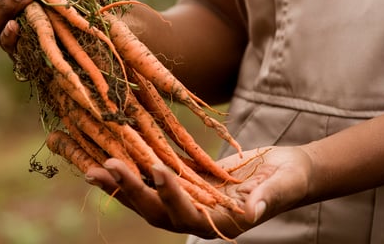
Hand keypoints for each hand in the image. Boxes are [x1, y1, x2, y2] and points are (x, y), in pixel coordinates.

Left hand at [84, 147, 312, 238]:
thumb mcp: (281, 187)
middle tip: (106, 167)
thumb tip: (252, 212)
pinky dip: (133, 171)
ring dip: (121, 185)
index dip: (171, 194)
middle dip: (132, 190)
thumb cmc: (290, 180)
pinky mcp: (185, 184)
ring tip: (93, 168)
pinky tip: (111, 158)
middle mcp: (199, 216)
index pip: (189, 214)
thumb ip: (265, 199)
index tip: (157, 170)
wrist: (289, 172)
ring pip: (148, 198)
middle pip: (157, 209)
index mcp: (221, 223)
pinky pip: (154, 180)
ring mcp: (189, 201)